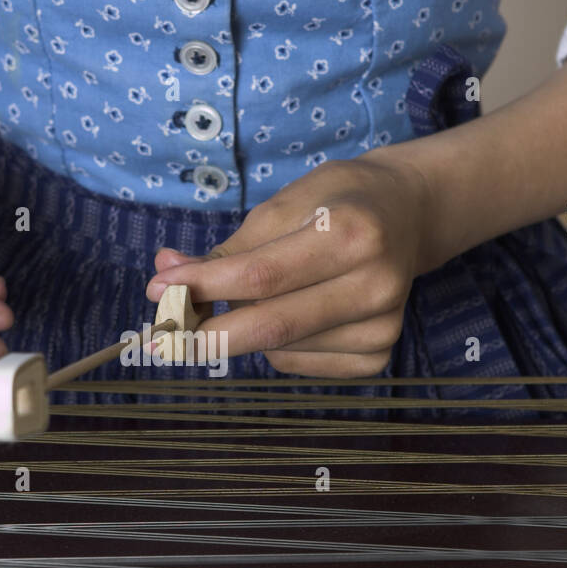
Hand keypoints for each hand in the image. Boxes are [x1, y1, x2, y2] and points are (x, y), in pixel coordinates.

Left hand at [145, 153, 433, 376]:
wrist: (409, 214)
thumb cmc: (337, 202)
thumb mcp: (283, 206)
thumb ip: (227, 249)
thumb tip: (164, 274)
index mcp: (351, 233)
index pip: (260, 276)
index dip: (203, 287)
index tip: (157, 291)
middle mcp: (374, 285)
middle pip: (271, 326)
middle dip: (207, 333)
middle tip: (163, 334)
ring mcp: (382, 326)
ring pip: (280, 349)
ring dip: (246, 332)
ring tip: (261, 297)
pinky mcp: (379, 355)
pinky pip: (300, 365)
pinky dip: (276, 348)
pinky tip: (295, 314)